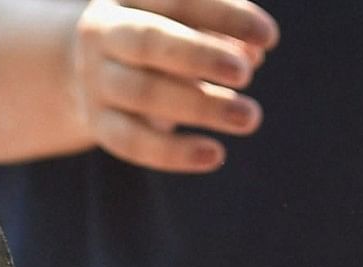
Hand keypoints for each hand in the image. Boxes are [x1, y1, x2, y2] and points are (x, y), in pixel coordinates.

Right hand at [70, 0, 275, 173]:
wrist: (92, 69)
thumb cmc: (158, 37)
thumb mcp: (183, 22)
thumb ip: (219, 30)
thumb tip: (254, 53)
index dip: (225, 15)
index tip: (269, 37)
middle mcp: (103, 33)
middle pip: (148, 42)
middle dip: (200, 56)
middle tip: (246, 74)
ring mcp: (95, 80)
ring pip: (145, 94)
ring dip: (201, 106)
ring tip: (250, 117)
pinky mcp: (97, 123)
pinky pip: (133, 142)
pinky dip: (175, 152)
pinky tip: (215, 154)